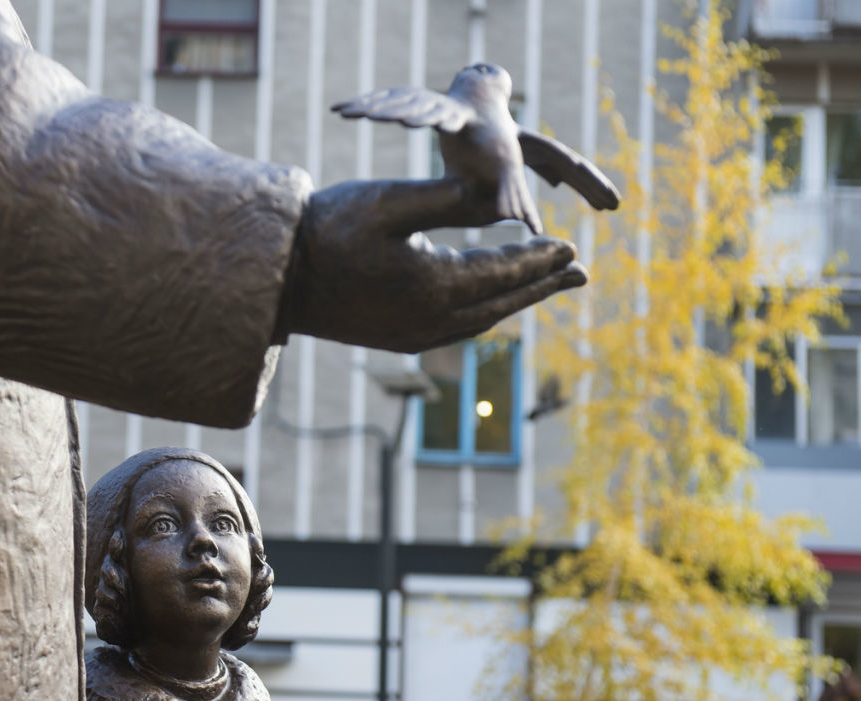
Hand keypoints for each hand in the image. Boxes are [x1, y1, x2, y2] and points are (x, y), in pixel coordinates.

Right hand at [281, 176, 586, 351]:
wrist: (280, 278)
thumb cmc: (328, 231)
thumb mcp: (385, 202)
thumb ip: (443, 199)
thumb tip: (496, 199)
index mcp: (432, 284)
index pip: (501, 272)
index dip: (538, 259)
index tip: (571, 246)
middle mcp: (430, 319)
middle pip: (502, 303)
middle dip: (542, 285)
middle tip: (581, 272)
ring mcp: (414, 336)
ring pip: (483, 321)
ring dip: (518, 302)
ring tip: (548, 285)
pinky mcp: (399, 340)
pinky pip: (459, 330)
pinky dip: (486, 314)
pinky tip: (494, 302)